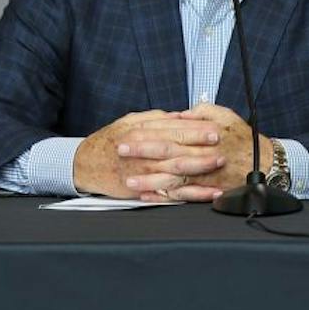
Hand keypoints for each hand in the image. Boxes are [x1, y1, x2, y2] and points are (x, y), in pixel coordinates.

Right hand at [74, 109, 224, 201]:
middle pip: (177, 148)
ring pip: (177, 170)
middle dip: (201, 146)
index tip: (214, 127)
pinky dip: (193, 194)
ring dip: (200, 169)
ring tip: (219, 166)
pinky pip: (174, 194)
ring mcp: (145, 173)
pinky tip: (210, 193)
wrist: (86, 165)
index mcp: (141, 132)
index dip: (195, 128)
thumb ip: (156, 118)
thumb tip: (179, 115)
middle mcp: (144, 152)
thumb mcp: (129, 122)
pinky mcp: (146, 190)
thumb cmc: (110, 141)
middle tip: (222, 145)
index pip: (173, 129)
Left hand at [121, 103, 274, 200]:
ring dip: (148, 180)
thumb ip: (202, 113)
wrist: (266, 164)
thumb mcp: (226, 117)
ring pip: (171, 178)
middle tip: (120, 153)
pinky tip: (148, 196)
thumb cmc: (244, 139)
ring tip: (128, 180)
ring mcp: (204, 176)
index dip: (146, 135)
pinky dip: (164, 197)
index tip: (127, 135)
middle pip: (166, 155)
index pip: (169, 134)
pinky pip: (182, 196)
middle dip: (141, 154)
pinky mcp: (207, 190)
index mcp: (204, 136)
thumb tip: (181, 114)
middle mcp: (202, 156)